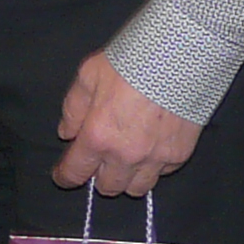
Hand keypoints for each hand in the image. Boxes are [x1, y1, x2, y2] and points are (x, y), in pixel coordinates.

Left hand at [52, 50, 201, 197]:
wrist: (179, 56)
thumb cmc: (131, 61)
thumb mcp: (89, 74)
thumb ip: (74, 108)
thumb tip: (67, 133)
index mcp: (98, 136)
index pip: (75, 172)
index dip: (65, 176)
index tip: (64, 176)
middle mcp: (126, 155)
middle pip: (108, 187)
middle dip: (99, 175)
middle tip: (101, 159)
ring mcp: (155, 158)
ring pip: (137, 188)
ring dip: (128, 177)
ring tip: (128, 159)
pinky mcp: (180, 154)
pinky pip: (163, 173)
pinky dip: (154, 165)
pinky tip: (152, 147)